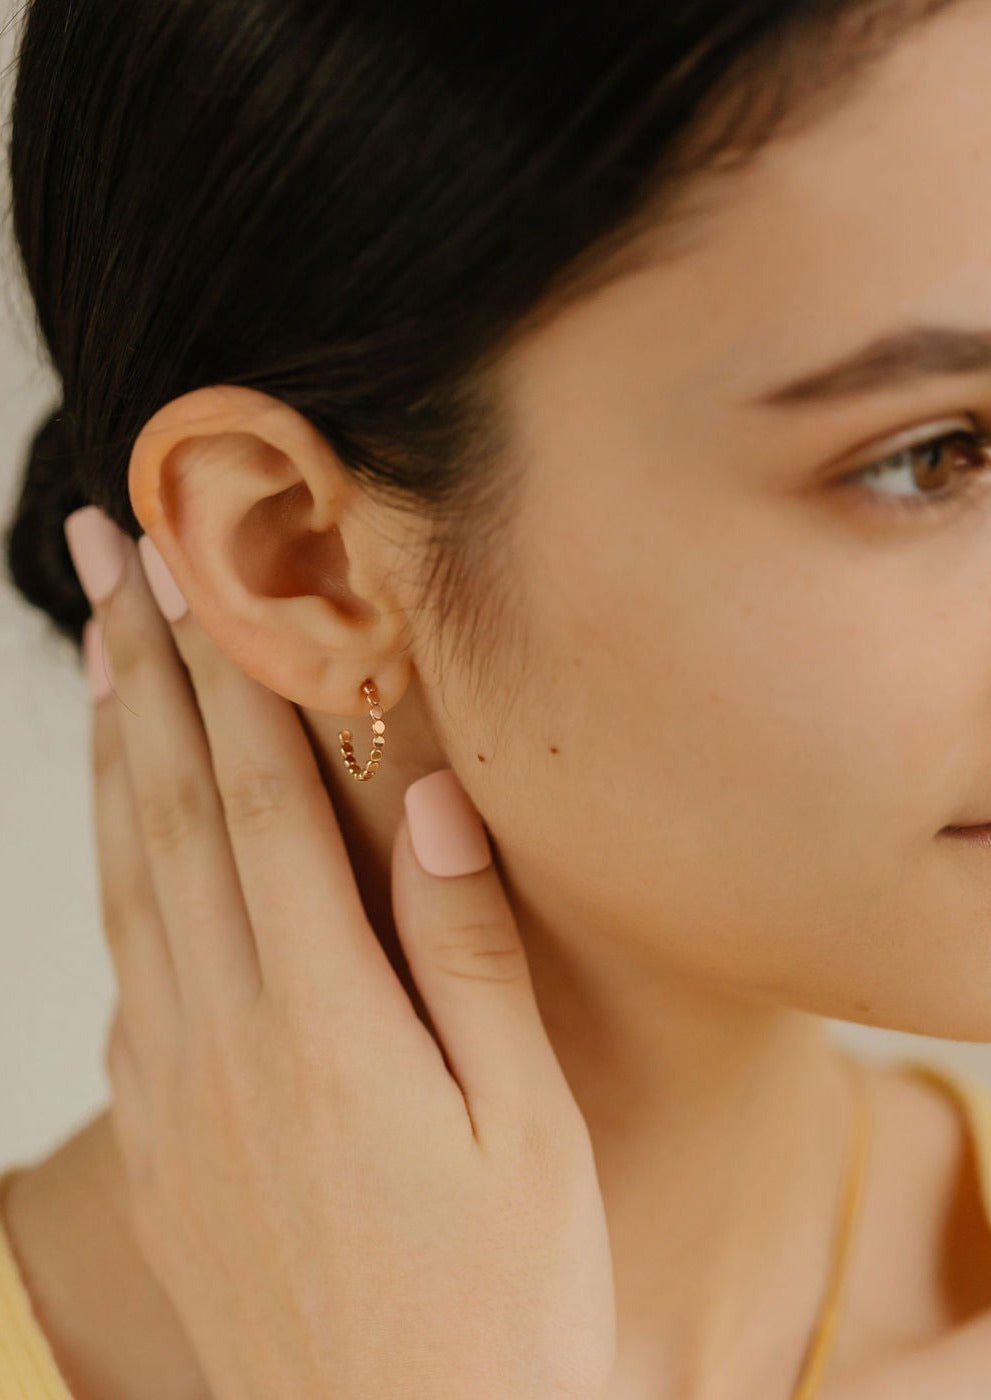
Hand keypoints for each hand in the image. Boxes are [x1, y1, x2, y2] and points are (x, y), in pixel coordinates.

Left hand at [70, 509, 615, 1399]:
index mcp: (322, 1023)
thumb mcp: (526, 1126)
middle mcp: (222, 1039)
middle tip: (100, 556)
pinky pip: (122, 966)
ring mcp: (173, 1090)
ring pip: (127, 879)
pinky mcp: (158, 1138)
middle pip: (166, 813)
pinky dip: (114, 868)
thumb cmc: (499, 1299)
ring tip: (97, 657)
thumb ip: (468, 950)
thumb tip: (422, 802)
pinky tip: (118, 831)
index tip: (188, 568)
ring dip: (112, 753)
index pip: (255, 802)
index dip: (220, 674)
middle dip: (135, 669)